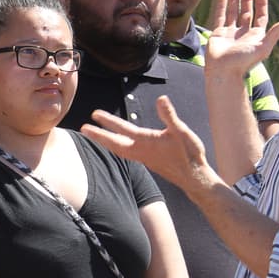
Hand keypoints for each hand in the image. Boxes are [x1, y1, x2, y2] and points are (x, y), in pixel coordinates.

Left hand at [81, 99, 214, 192]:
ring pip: (119, 149)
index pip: (122, 130)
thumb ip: (170, 116)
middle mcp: (140, 151)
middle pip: (114, 142)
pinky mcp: (148, 161)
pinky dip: (117, 147)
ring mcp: (143, 158)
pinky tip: (118, 146)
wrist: (194, 178)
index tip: (94, 115)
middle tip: (84, 128)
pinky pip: (126, 153)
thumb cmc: (189, 154)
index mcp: (146, 142)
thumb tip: (161, 99)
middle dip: (99, 135)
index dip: (108, 122)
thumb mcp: (181, 131)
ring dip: (106, 141)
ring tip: (96, 136)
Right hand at [204, 0, 278, 74]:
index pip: (260, 16)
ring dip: (235, 1)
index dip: (261, 4)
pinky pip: (220, 17)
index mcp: (256, 36)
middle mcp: (244, 33)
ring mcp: (230, 33)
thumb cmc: (244, 62)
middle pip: (247, 12)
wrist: (223, 71)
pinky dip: (222, 8)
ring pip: (234, 13)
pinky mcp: (218, 34)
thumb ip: (274, 34)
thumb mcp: (263, 47)